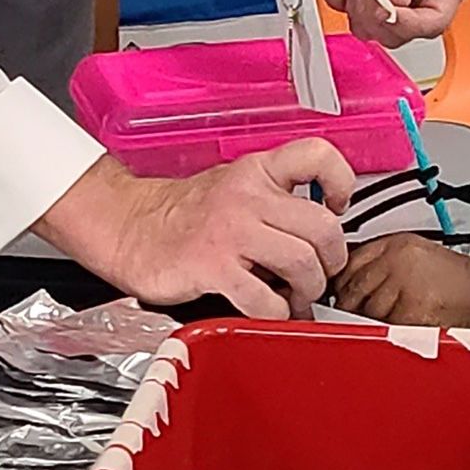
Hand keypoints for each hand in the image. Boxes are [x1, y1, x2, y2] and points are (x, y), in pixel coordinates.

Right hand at [36, 143, 354, 319]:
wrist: (128, 227)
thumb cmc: (182, 214)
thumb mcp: (233, 187)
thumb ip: (274, 200)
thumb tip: (318, 230)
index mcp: (257, 172)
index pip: (317, 155)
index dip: (342, 181)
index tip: (340, 205)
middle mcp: (248, 196)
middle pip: (322, 226)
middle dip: (333, 258)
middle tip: (323, 271)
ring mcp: (231, 232)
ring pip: (302, 263)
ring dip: (308, 290)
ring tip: (297, 297)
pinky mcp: (213, 267)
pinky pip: (265, 300)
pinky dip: (276, 314)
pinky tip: (269, 312)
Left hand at [332, 234, 469, 324]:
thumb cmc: (454, 278)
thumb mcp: (415, 254)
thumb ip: (383, 261)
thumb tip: (349, 278)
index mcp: (396, 244)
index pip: (351, 261)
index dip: (340, 280)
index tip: (337, 292)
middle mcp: (397, 261)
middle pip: (352, 287)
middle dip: (348, 304)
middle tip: (348, 315)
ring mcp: (403, 286)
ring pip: (364, 310)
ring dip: (366, 321)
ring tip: (381, 322)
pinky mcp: (410, 312)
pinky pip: (382, 328)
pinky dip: (383, 333)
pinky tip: (395, 329)